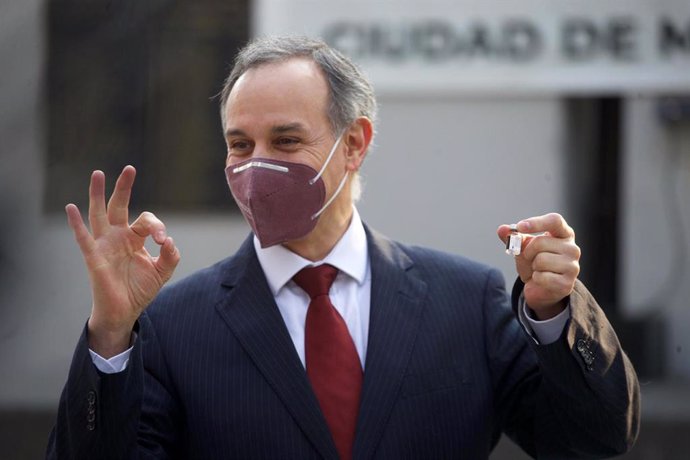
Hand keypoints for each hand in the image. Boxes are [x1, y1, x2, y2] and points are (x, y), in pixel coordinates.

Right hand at [65, 166, 179, 356]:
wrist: (124, 312)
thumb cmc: (139, 290)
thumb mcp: (162, 272)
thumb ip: (171, 257)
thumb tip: (170, 241)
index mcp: (134, 238)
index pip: (146, 221)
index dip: (157, 226)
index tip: (163, 241)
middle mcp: (117, 237)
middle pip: (119, 206)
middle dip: (124, 187)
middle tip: (130, 168)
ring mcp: (104, 245)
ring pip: (99, 214)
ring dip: (98, 194)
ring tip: (97, 173)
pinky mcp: (94, 257)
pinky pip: (83, 238)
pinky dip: (76, 223)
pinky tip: (70, 208)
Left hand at [497, 213, 579, 319]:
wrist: (540, 287)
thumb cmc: (534, 262)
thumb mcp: (522, 247)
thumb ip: (512, 237)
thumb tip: (502, 229)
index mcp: (564, 234)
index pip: (555, 220)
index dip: (537, 222)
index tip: (520, 227)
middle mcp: (572, 248)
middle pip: (541, 242)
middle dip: (528, 252)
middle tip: (531, 259)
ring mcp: (572, 266)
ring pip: (541, 260)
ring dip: (532, 267)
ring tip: (538, 270)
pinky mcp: (567, 283)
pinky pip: (542, 277)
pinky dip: (535, 278)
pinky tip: (541, 280)